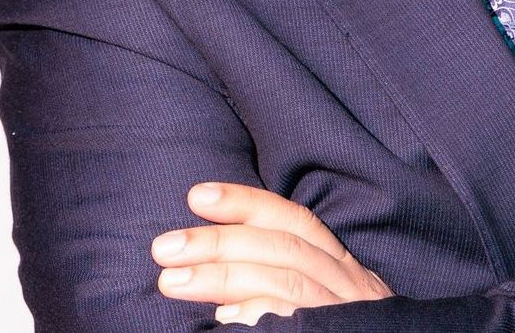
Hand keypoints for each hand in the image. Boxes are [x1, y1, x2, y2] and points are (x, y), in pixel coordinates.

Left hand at [151, 181, 393, 324]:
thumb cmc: (340, 331)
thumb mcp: (322, 304)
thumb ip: (279, 280)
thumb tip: (209, 271)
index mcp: (343, 269)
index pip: (295, 221)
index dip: (246, 202)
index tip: (196, 194)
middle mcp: (349, 286)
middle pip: (284, 248)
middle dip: (221, 241)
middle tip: (164, 246)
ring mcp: (345, 313)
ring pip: (285, 281)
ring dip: (223, 277)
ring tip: (170, 281)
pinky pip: (294, 319)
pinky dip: (259, 315)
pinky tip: (223, 322)